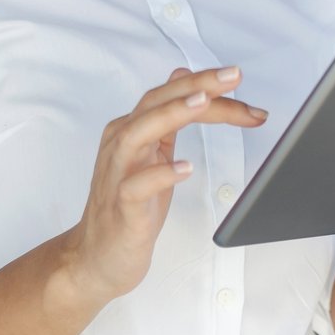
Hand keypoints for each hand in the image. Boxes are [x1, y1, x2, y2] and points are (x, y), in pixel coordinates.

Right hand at [65, 66, 265, 303]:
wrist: (97, 256)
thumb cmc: (128, 207)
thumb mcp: (154, 155)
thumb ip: (167, 118)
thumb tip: (181, 78)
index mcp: (130, 130)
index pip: (168, 95)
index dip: (205, 84)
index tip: (237, 79)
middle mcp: (120, 145)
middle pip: (156, 104)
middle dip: (196, 87)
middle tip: (232, 77)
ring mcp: (118, 175)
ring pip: (139, 133)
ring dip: (172, 115)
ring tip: (204, 104)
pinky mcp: (122, 207)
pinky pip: (137, 186)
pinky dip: (161, 174)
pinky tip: (184, 168)